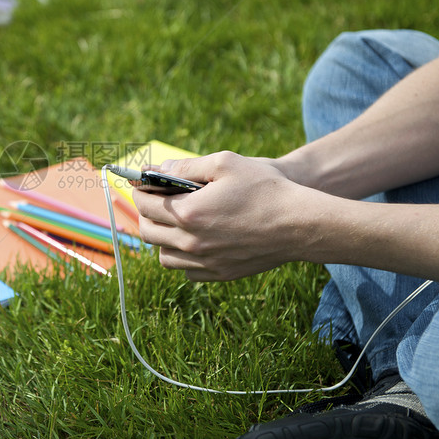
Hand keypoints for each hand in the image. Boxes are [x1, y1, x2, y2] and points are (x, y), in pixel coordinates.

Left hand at [132, 152, 315, 280]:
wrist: (299, 224)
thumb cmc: (264, 188)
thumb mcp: (224, 163)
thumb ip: (185, 165)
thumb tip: (158, 170)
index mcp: (189, 213)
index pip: (145, 204)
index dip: (139, 191)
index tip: (141, 184)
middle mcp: (192, 242)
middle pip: (148, 232)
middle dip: (145, 214)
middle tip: (154, 201)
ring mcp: (205, 262)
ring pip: (163, 256)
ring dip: (161, 238)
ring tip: (173, 222)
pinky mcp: (219, 274)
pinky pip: (185, 271)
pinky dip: (182, 256)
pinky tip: (193, 240)